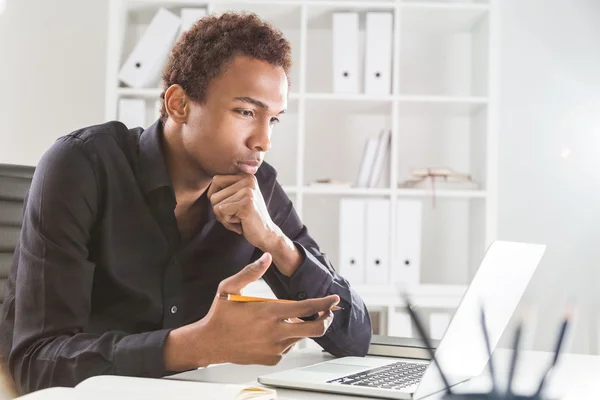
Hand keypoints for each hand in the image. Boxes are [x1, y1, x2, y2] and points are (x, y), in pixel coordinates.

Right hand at [164, 253, 338, 369]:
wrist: (209, 343)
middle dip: (327, 319)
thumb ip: (250, 271)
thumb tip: (266, 257)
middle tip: (327, 312)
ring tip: (292, 319)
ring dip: (304, 328)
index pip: (307, 308)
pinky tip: (277, 331)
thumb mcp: (229, 288)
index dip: (324, 303)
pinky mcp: (272, 358)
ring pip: (302, 337)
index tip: (334, 298)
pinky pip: (289, 347)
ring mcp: (275, 348)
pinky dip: (290, 338)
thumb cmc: (220, 315)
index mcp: (269, 312)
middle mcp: (275, 332)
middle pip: (315, 329)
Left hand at [208, 175, 280, 249]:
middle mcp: (248, 179)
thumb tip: (209, 189)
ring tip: (239, 219)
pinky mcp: (247, 203)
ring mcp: (248, 190)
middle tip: (234, 216)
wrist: (266, 234)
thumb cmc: (248, 218)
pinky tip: (241, 223)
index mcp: (246, 175)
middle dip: (218, 210)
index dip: (216, 198)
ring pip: (215, 203)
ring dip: (223, 217)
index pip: (216, 180)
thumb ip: (225, 190)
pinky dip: (228, 222)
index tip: (230, 207)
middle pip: (214, 193)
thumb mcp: (237, 198)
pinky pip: (221, 211)